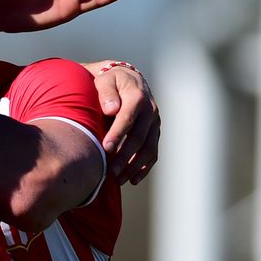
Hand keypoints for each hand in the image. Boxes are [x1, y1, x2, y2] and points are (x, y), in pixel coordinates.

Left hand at [87, 63, 158, 183]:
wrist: (129, 80)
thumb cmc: (111, 81)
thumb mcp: (105, 80)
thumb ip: (106, 92)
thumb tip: (111, 109)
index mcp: (137, 97)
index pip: (128, 118)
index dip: (118, 134)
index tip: (106, 149)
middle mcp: (150, 111)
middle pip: (139, 138)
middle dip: (125, 156)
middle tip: (110, 172)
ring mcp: (154, 123)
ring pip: (148, 149)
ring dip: (134, 166)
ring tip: (118, 180)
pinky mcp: (154, 133)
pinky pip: (153, 153)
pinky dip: (144, 168)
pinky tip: (132, 180)